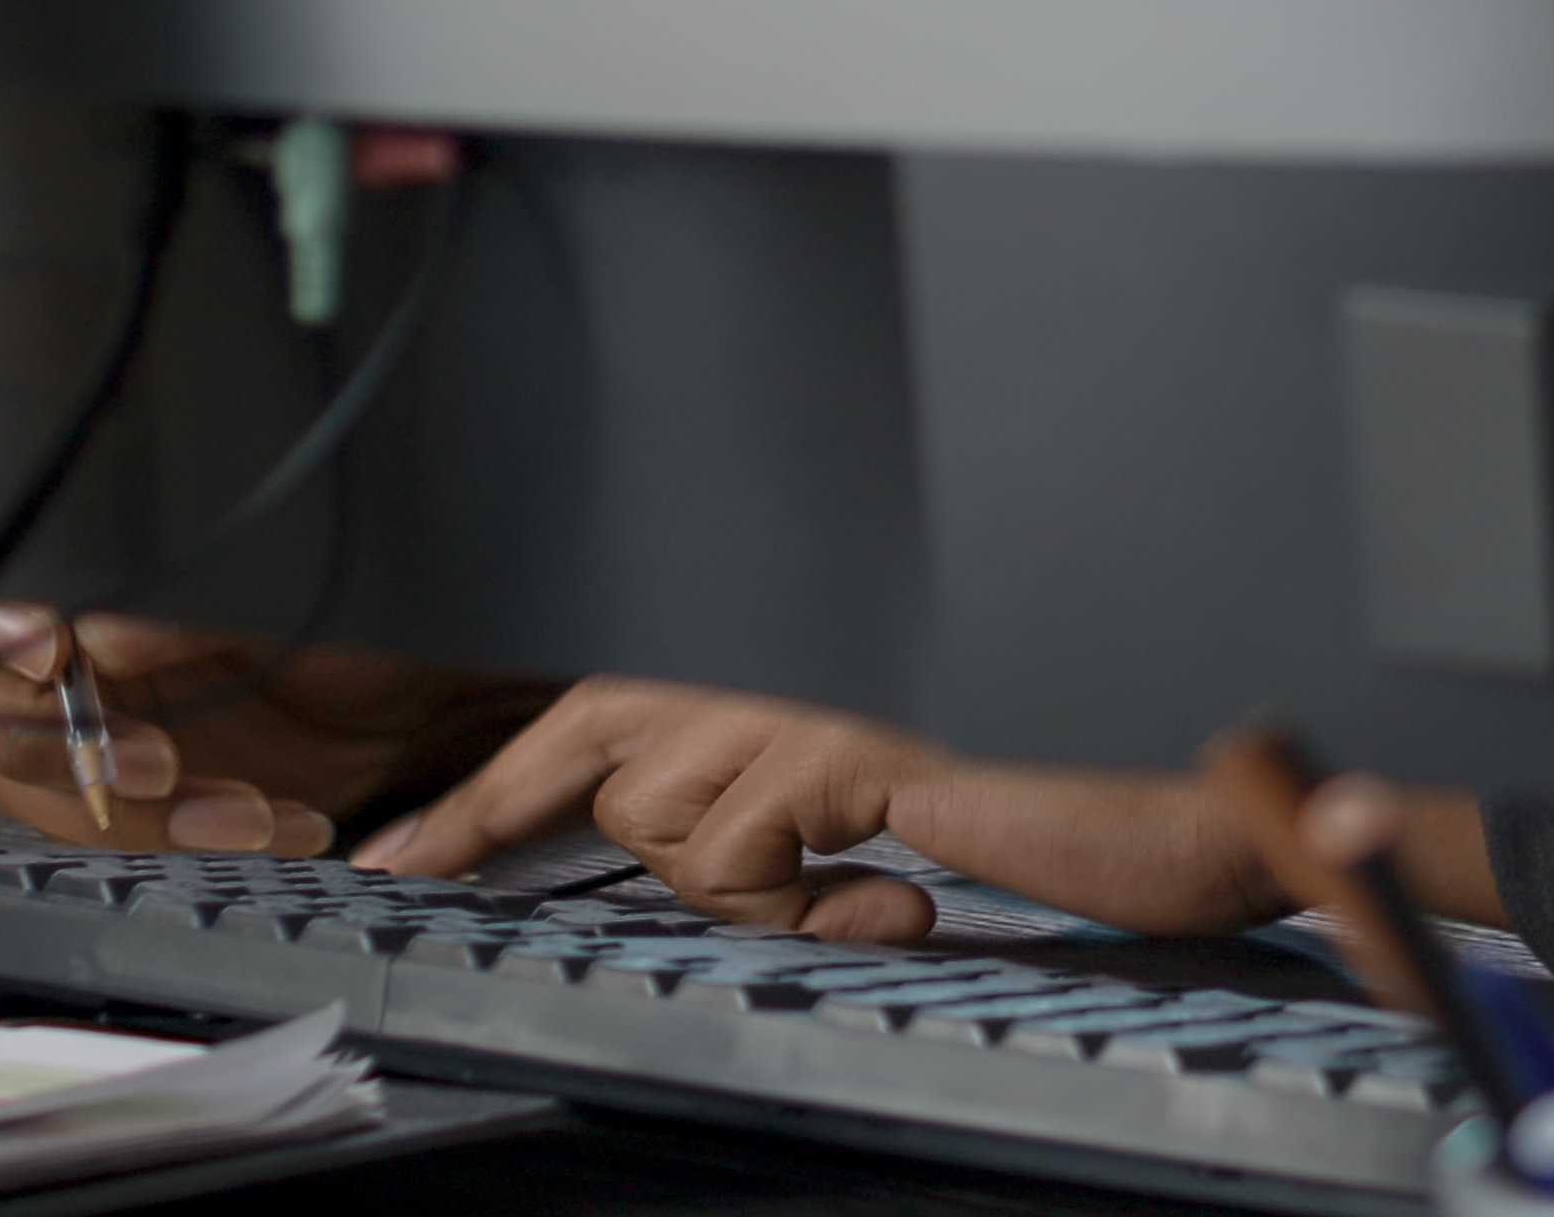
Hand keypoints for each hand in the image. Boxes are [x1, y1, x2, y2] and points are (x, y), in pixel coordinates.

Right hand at [0, 601, 552, 858]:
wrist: (458, 683)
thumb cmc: (383, 611)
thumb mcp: (284, 594)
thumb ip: (166, 610)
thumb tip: (80, 627)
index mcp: (91, 576)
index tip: (49, 656)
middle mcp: (80, 648)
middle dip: (62, 752)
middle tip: (154, 756)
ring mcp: (108, 723)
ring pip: (46, 794)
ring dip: (138, 812)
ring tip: (239, 803)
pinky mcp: (150, 793)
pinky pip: (120, 836)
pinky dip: (188, 838)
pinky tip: (267, 819)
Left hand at [371, 677, 1305, 943]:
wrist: (1162, 817)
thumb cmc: (1034, 824)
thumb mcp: (859, 838)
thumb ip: (769, 840)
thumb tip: (681, 866)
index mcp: (781, 672)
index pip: (596, 715)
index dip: (487, 793)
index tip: (390, 858)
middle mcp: (783, 656)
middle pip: (598, 742)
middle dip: (562, 822)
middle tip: (514, 868)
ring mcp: (808, 689)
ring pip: (657, 817)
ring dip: (733, 884)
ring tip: (850, 879)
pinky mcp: (841, 740)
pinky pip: (732, 849)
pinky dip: (791, 898)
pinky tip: (888, 881)